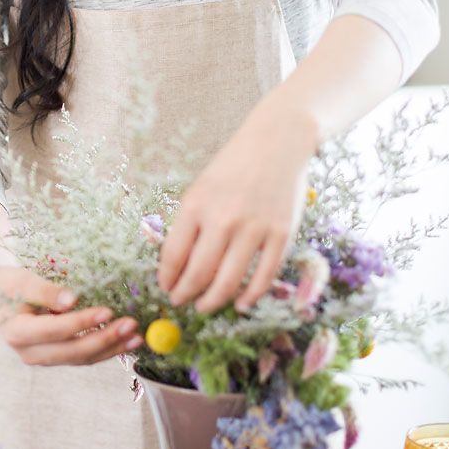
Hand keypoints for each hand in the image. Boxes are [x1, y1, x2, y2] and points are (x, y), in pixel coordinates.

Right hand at [0, 265, 143, 365]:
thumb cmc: (2, 285)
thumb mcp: (20, 281)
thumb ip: (46, 291)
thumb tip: (73, 299)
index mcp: (18, 333)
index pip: (56, 330)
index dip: (83, 322)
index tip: (108, 311)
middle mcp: (29, 352)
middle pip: (73, 352)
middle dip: (105, 340)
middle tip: (132, 326)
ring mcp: (42, 357)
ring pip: (81, 358)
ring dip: (111, 349)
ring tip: (137, 337)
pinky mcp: (52, 355)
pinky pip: (81, 356)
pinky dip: (104, 349)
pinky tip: (125, 341)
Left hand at [156, 105, 317, 313]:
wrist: (277, 142)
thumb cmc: (233, 167)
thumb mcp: (201, 188)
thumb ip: (189, 224)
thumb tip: (176, 267)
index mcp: (196, 205)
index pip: (173, 255)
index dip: (168, 278)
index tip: (167, 288)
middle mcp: (223, 219)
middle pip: (199, 274)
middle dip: (186, 295)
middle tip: (182, 302)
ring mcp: (255, 228)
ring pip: (229, 282)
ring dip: (213, 301)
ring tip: (204, 306)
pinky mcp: (282, 234)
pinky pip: (264, 277)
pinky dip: (250, 297)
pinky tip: (240, 304)